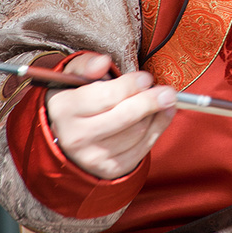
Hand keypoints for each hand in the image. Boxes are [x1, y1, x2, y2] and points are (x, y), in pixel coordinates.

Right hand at [45, 53, 176, 178]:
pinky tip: (160, 115)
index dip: (130, 86)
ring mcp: (91, 156)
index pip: (106, 96)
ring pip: (137, 132)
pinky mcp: (108, 169)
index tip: (146, 78)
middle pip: (125, 117)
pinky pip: (142, 149)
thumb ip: (88, 64)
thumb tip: (103, 63)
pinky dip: (157, 129)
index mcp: (64, 108)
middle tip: (167, 91)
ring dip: (154, 114)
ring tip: (158, 101)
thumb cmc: (78, 98)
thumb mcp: (75, 75)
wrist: (71, 134)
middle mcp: (75, 136)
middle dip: (151, 101)